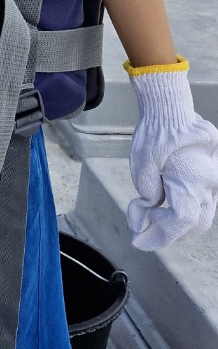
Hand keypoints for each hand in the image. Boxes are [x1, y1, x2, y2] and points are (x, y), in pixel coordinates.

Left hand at [126, 63, 217, 249]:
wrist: (171, 110)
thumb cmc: (155, 134)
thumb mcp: (142, 166)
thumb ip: (147, 196)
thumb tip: (145, 218)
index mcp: (192, 181)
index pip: (180, 221)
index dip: (159, 235)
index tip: (138, 238)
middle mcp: (209, 184)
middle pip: (194, 225)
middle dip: (169, 233)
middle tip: (145, 231)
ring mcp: (214, 181)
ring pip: (203, 216)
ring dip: (179, 224)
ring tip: (154, 218)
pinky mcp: (213, 178)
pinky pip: (205, 203)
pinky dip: (188, 211)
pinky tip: (168, 207)